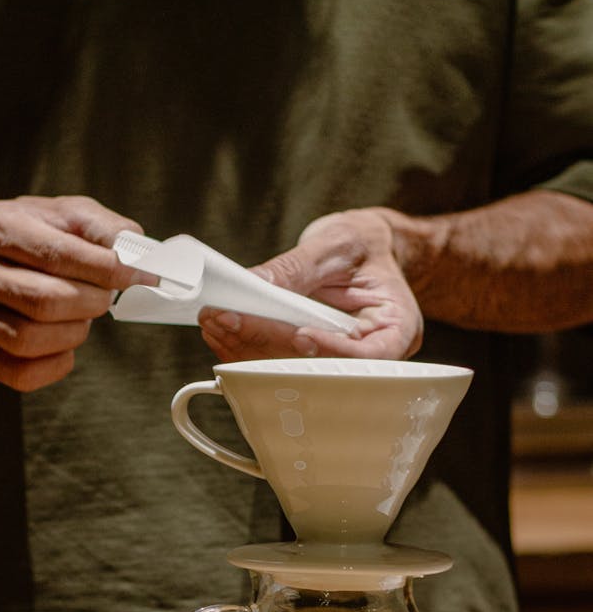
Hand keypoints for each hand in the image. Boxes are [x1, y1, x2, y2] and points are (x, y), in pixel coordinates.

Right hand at [0, 195, 152, 390]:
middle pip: (45, 301)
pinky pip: (23, 375)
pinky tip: (64, 341)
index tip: (142, 275)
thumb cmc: (33, 237)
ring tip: (82, 316)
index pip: (56, 254)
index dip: (108, 269)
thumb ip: (103, 228)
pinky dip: (57, 363)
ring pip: (31, 340)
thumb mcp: (65, 215)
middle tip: (105, 297)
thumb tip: (136, 253)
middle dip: (92, 302)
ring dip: (75, 332)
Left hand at [199, 209, 423, 362]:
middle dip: (269, 345)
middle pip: (317, 365)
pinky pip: (278, 359)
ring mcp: (336, 361)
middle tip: (228, 323)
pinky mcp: (310, 358)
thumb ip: (299, 267)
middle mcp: (368, 355)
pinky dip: (248, 346)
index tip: (298, 334)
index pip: (365, 354)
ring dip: (248, 348)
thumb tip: (258, 285)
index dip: (330, 348)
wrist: (365, 249)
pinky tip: (224, 330)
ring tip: (216, 323)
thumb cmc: (365, 245)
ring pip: (290, 367)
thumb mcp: (339, 244)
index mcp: (395, 329)